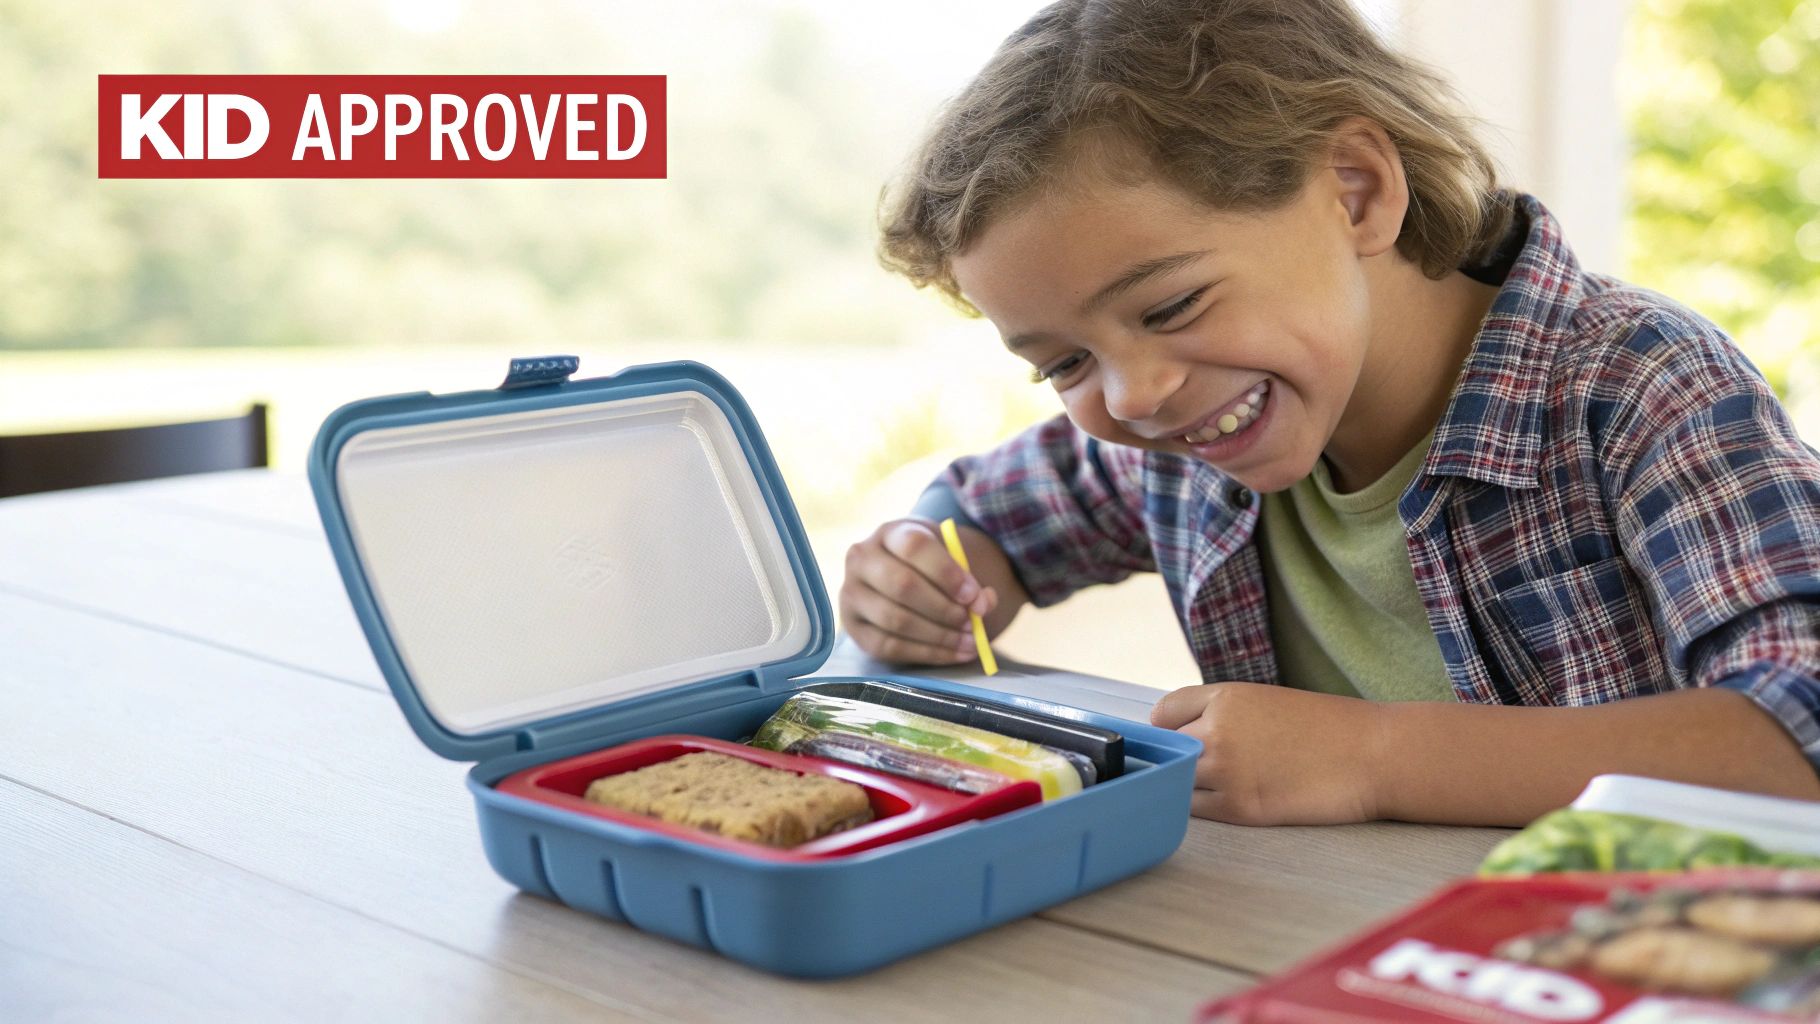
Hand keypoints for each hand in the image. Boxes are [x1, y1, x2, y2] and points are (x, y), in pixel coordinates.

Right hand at [840, 518, 997, 664]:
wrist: (901, 578)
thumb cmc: (930, 567)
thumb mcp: (951, 562)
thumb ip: (970, 581)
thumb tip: (982, 604)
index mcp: (890, 533)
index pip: (915, 546)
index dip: (946, 572)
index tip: (973, 595)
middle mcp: (861, 558)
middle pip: (902, 585)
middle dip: (943, 608)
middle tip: (971, 622)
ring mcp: (851, 593)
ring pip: (895, 619)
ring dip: (938, 635)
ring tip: (969, 641)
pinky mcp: (853, 626)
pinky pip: (889, 646)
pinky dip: (927, 654)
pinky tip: (954, 654)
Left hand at [1150, 682, 1385, 824]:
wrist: (1374, 755)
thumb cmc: (1329, 727)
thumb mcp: (1268, 701)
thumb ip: (1224, 713)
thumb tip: (1185, 733)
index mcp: (1225, 697)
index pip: (1164, 714)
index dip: (1172, 729)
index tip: (1183, 740)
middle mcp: (1216, 730)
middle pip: (1167, 749)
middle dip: (1180, 758)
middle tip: (1205, 767)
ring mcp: (1224, 770)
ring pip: (1177, 781)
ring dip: (1189, 785)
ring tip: (1222, 785)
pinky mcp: (1238, 807)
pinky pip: (1195, 809)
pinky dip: (1204, 808)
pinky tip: (1232, 801)